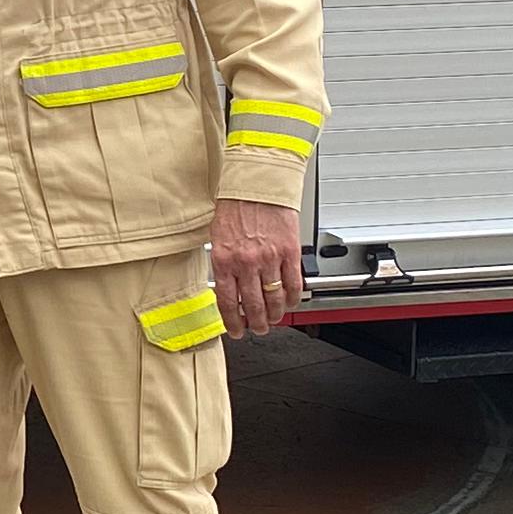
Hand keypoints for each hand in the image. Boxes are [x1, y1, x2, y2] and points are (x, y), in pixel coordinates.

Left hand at [212, 197, 305, 338]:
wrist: (257, 184)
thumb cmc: (236, 205)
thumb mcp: (218, 237)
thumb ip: (223, 264)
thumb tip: (227, 288)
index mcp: (224, 260)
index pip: (227, 302)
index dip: (233, 322)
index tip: (237, 330)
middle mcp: (247, 262)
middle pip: (253, 306)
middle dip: (257, 323)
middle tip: (259, 328)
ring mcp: (270, 258)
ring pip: (275, 299)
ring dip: (276, 314)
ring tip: (275, 319)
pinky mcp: (290, 252)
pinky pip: (294, 283)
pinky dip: (293, 297)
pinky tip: (291, 301)